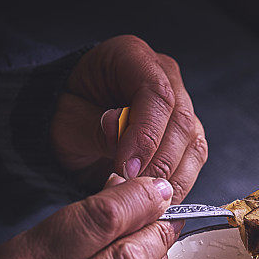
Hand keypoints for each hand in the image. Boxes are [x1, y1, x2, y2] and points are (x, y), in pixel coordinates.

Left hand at [51, 35, 207, 200]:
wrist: (70, 127)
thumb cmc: (66, 115)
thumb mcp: (67, 121)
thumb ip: (96, 130)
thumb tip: (125, 146)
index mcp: (132, 57)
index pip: (157, 94)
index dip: (146, 135)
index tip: (127, 168)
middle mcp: (165, 77)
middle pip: (181, 121)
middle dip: (159, 163)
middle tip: (134, 190)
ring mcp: (180, 107)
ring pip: (193, 145)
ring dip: (171, 178)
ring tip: (142, 201)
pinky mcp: (186, 137)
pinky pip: (193, 163)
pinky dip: (176, 185)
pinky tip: (155, 200)